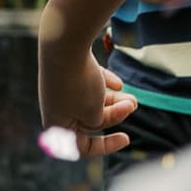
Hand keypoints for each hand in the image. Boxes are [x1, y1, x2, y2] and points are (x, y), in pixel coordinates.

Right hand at [35, 41, 136, 158]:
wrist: (65, 44)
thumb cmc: (79, 85)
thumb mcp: (94, 114)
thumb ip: (100, 121)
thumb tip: (102, 116)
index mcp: (57, 126)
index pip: (82, 146)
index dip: (106, 146)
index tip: (127, 138)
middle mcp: (56, 109)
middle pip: (90, 120)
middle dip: (115, 114)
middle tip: (134, 104)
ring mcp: (60, 89)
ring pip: (90, 101)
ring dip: (114, 101)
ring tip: (133, 97)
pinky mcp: (66, 71)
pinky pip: (87, 83)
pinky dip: (103, 84)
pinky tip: (119, 84)